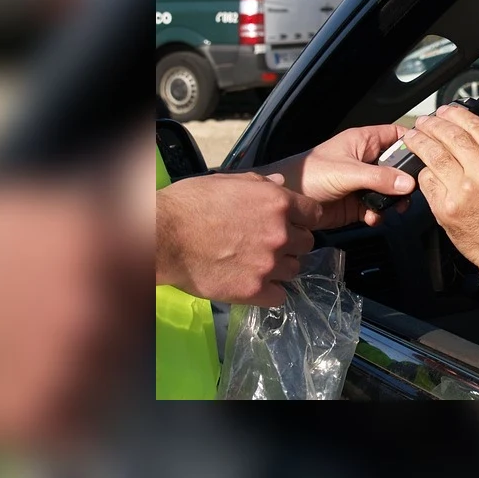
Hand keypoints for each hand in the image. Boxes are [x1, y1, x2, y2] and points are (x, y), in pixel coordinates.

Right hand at [156, 171, 321, 305]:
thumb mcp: (227, 181)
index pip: (314, 214)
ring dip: (281, 267)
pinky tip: (254, 284)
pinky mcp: (254, 290)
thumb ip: (260, 183)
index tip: (292, 223)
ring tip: (258, 265)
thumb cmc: (190, 203)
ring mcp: (269, 264)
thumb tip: (282, 184)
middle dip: (292, 243)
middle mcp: (280, 234)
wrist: (164, 237)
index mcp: (278, 203)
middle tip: (270, 244)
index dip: (303, 219)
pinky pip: (279, 296)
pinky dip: (270, 292)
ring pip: (294, 270)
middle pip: (306, 244)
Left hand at [260, 124, 415, 228]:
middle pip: (398, 166)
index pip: (396, 135)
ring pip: (390, 190)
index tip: (428, 156)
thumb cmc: (309, 174)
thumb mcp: (347, 172)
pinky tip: (373, 217)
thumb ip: (379, 178)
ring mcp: (362, 183)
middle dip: (406, 180)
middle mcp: (366, 160)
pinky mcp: (356, 204)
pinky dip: (379, 214)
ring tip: (394, 208)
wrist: (286, 203)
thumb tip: (408, 184)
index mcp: (364, 142)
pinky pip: (377, 208)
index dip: (413, 143)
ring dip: (394, 201)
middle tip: (411, 192)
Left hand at [405, 105, 478, 272]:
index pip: (474, 126)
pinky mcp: (446, 208)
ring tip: (413, 137)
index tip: (446, 111)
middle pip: (450, 136)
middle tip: (424, 121)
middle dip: (432, 124)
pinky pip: (427, 182)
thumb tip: (472, 135)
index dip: (455, 115)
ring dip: (419, 142)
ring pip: (433, 155)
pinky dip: (422, 173)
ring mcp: (462, 190)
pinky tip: (421, 168)